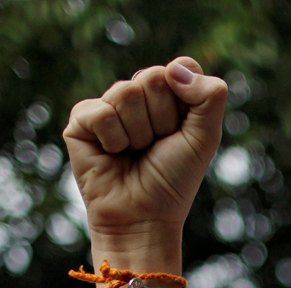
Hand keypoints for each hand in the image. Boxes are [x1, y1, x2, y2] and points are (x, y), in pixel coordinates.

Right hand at [63, 57, 226, 250]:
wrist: (144, 217)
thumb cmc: (174, 179)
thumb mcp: (205, 137)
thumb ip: (209, 96)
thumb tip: (174, 67)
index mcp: (170, 95)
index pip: (182, 66)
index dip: (187, 99)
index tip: (183, 130)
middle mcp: (139, 95)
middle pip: (154, 77)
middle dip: (163, 119)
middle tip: (157, 146)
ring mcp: (109, 105)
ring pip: (126, 93)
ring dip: (138, 133)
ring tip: (135, 153)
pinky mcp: (82, 120)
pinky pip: (101, 112)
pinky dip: (113, 140)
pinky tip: (112, 155)